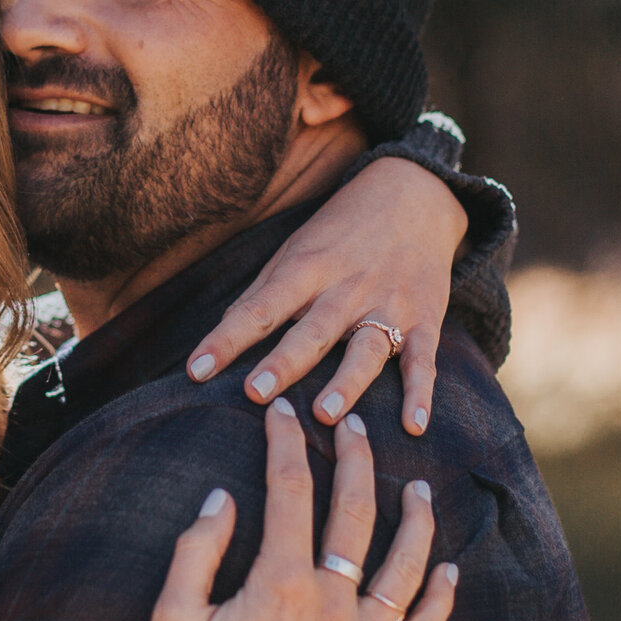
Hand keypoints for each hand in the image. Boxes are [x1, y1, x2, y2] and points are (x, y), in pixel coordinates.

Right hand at [146, 396, 456, 620]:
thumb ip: (197, 552)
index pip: (290, 491)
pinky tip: (449, 572)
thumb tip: (222, 499)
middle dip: (356, 459)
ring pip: (403, 568)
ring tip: (417, 488)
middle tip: (356, 426)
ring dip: (414, 521)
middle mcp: (332, 607)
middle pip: (355, 514)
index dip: (286, 444)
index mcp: (278, 584)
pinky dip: (440, 601)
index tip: (283, 414)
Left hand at [184, 157, 465, 435]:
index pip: (259, 309)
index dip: (226, 340)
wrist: (415, 195)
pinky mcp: (425, 320)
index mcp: (306, 269)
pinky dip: (421, 393)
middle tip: (255, 393)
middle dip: (284, 362)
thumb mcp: (296, 251)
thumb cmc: (340, 232)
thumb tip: (220, 336)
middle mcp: (346, 289)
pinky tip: (414, 425)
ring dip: (346, 383)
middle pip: (312, 331)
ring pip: (366, 349)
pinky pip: (423, 361)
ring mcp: (388, 305)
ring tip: (325, 415)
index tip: (195, 370)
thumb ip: (262, 295)